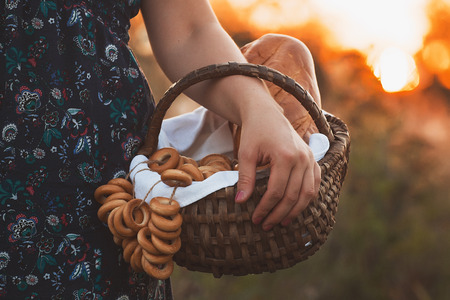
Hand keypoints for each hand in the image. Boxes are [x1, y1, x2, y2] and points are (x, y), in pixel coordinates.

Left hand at [234, 106, 320, 230]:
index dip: (265, 208)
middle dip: (279, 214)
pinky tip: (296, 208)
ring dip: (295, 211)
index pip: (276, 191)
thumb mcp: (246, 154)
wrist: (267, 114)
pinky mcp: (313, 159)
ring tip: (282, 222)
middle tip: (266, 225)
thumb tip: (241, 202)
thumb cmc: (254, 133)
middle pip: (293, 196)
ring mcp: (310, 158)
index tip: (256, 219)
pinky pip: (315, 184)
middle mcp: (302, 158)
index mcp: (285, 156)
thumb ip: (245, 179)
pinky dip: (307, 198)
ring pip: (308, 193)